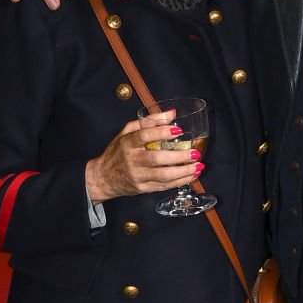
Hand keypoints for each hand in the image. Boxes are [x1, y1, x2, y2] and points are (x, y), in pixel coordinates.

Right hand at [85, 114, 201, 202]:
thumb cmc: (118, 151)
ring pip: (162, 176)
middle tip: (194, 153)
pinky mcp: (142, 188)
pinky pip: (163, 186)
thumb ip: (150, 121)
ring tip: (198, 166)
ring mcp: (137, 176)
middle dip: (178, 157)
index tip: (178, 130)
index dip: (161, 132)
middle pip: (156, 159)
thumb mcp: (128, 131)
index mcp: (128, 143)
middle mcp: (132, 160)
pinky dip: (179, 182)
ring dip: (183, 172)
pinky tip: (191, 176)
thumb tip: (171, 113)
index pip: (144, 136)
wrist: (103, 177)